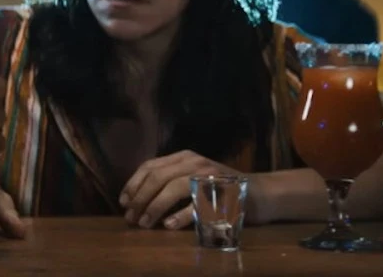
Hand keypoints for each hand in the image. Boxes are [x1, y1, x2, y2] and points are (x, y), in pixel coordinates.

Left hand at [119, 150, 250, 229]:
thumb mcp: (192, 176)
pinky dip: (181, 215)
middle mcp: (195, 163)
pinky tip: (169, 225)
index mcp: (184, 157)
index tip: (123, 202)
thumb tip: (135, 199)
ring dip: (156, 206)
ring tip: (144, 223)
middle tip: (130, 217)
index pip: (151, 166)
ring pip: (175, 188)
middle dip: (140, 198)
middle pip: (159, 177)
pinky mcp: (222, 194)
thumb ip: (169, 180)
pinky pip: (198, 204)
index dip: (133, 184)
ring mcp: (210, 177)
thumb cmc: (219, 187)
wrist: (260, 192)